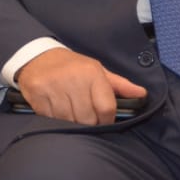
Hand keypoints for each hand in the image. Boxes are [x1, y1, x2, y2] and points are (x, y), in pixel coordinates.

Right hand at [15, 47, 145, 124]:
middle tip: (84, 117)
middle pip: (87, 118)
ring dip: (70, 122)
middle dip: (88, 123)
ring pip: (68, 121)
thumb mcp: (97, 70)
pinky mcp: (37, 94)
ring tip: (69, 112)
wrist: (38, 56)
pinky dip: (54, 119)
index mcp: (92, 73)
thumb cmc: (72, 66)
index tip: (103, 120)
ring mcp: (53, 87)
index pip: (106, 108)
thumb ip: (119, 85)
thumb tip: (142, 94)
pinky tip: (55, 109)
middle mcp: (73, 79)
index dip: (107, 120)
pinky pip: (50, 119)